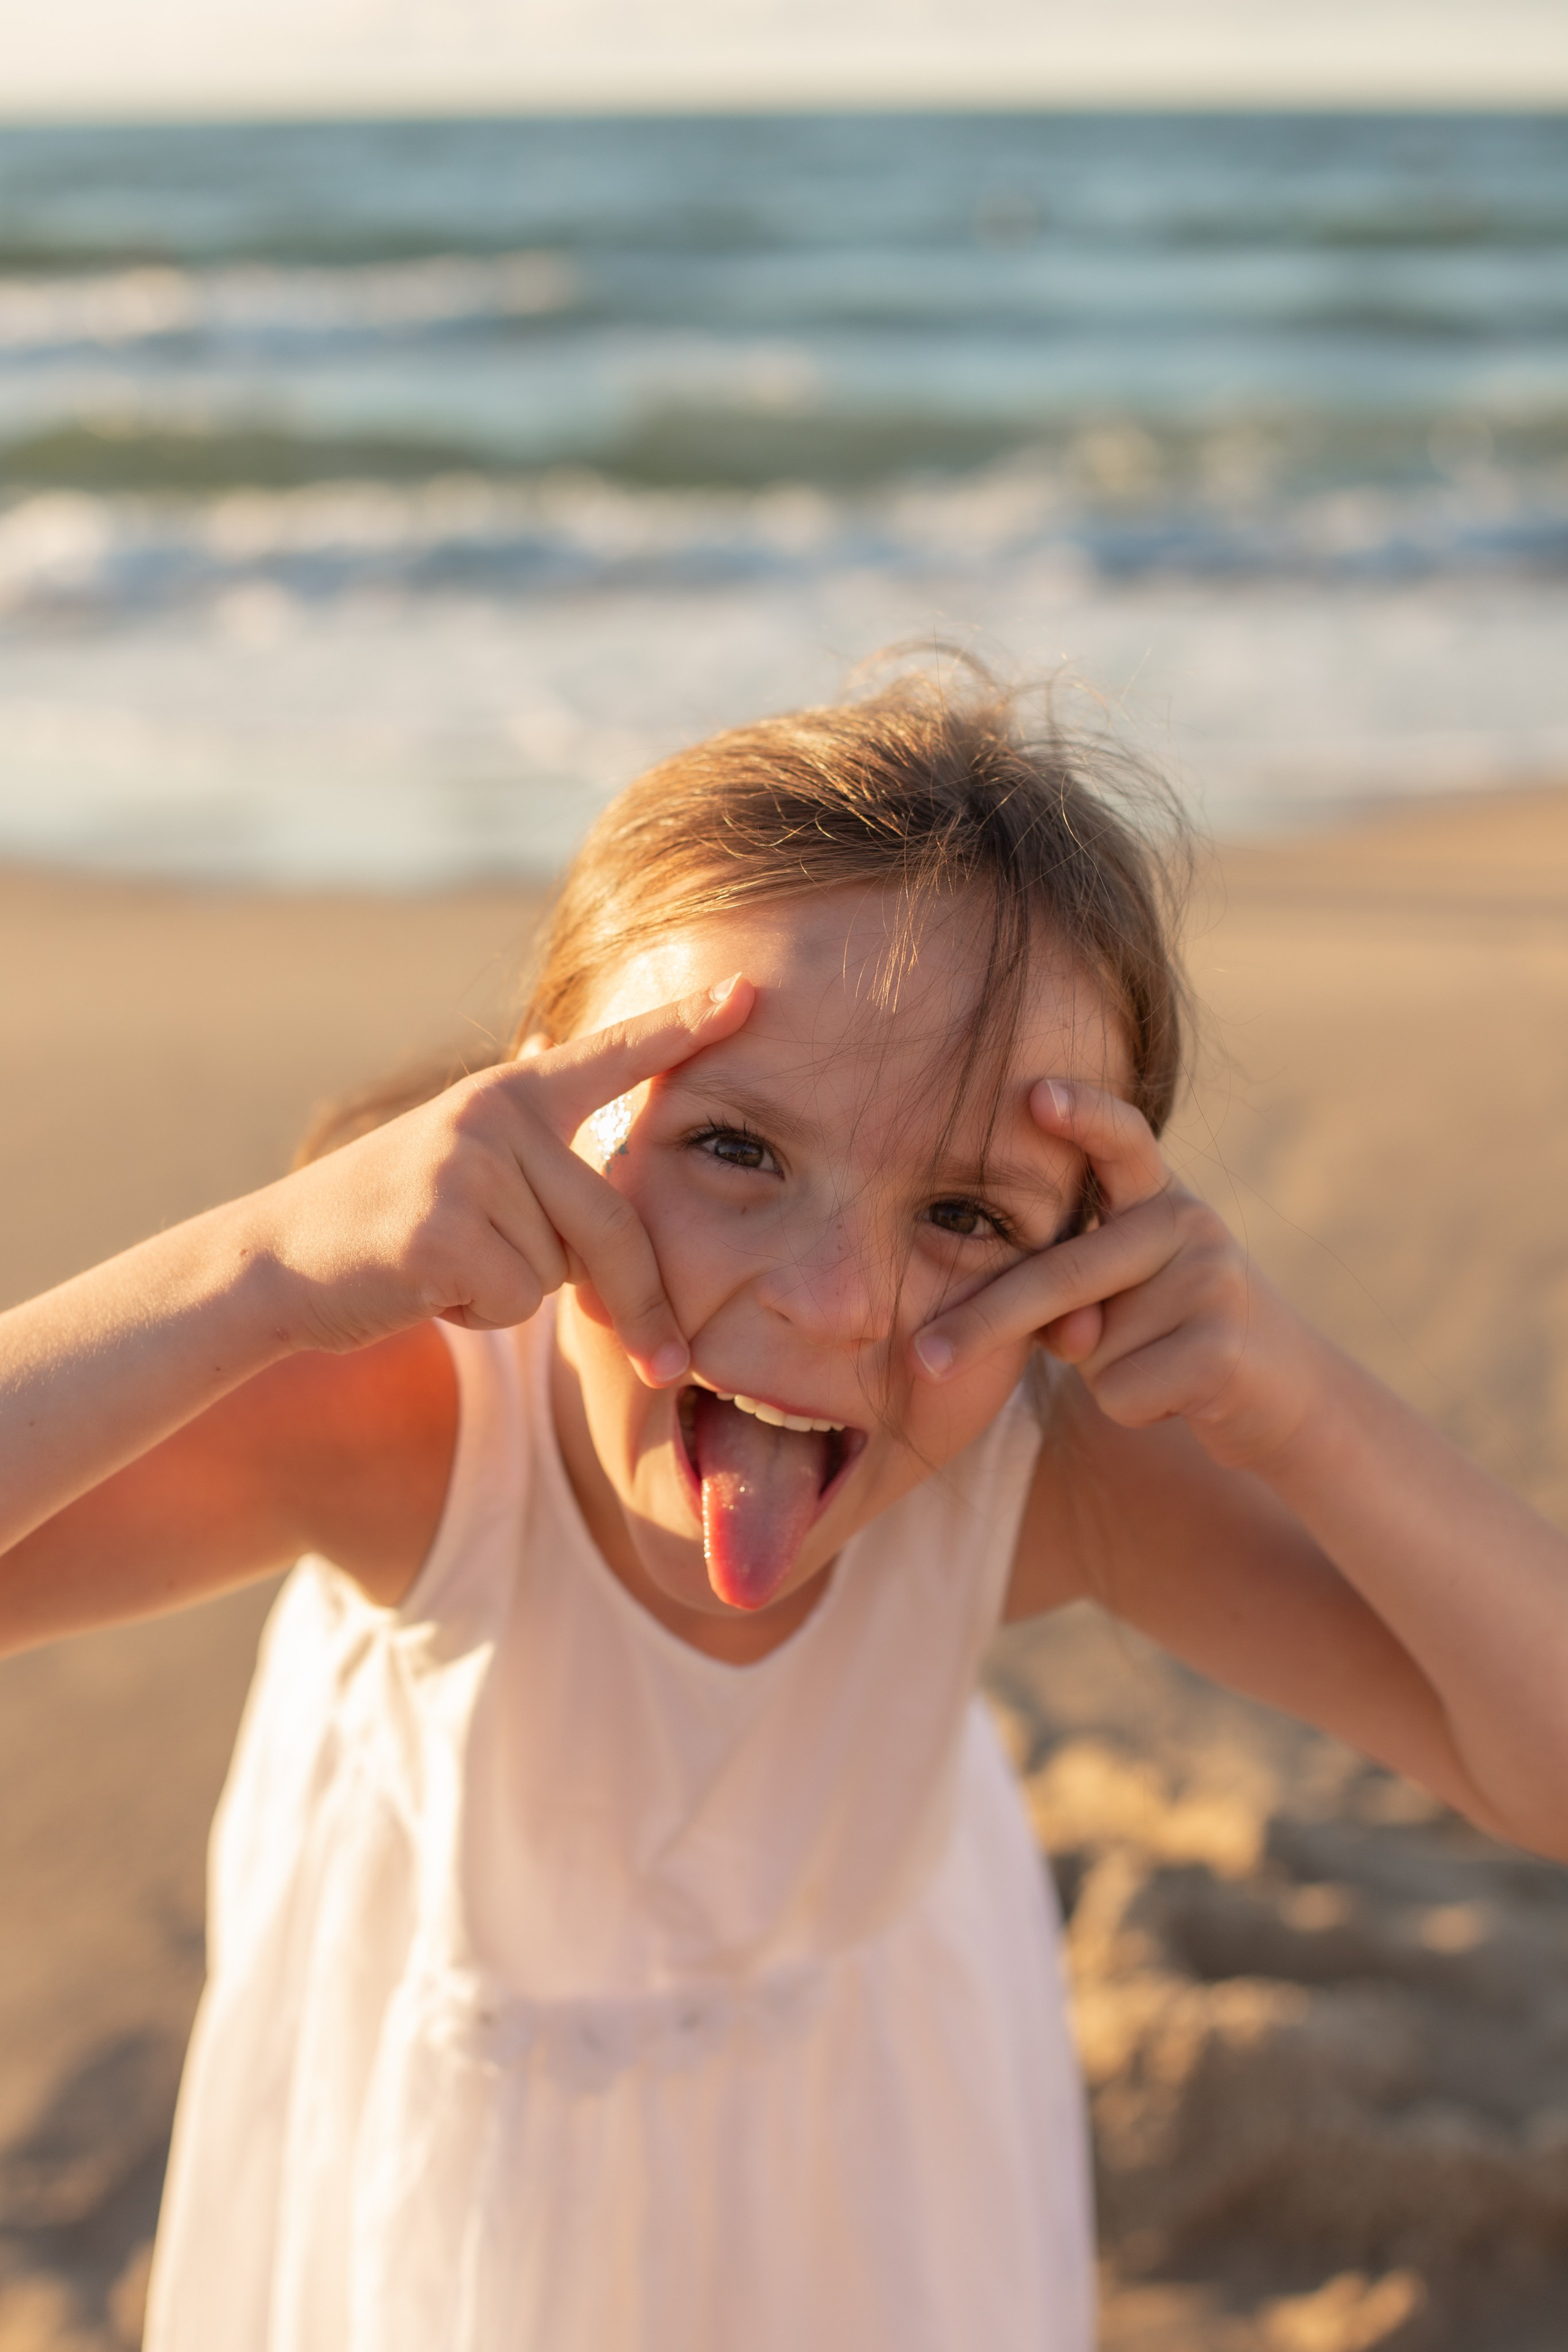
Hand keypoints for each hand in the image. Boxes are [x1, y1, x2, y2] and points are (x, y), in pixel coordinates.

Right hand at [250, 977, 754, 1383]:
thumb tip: (608, 1183)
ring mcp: (466, 1164)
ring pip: (559, 1271)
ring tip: (445, 1266)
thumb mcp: (469, 1170)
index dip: (685, 1024)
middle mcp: (494, 1114)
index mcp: (511, 1094)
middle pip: (615, 1226)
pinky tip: (424, 1287)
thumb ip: (542, 1166)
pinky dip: (480, 1315)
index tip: (753, 993)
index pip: (613, 1055)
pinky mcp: (441, 1226)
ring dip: (515, 1296)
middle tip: (667, 1367)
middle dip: (641, 1306)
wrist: (276, 1260)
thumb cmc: (389, 1229)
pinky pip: (514, 1300)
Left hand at [911, 1080, 1320, 1471]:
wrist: (1289, 1396)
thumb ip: (1072, 1297)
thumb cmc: (1173, 1335)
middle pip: (1063, 1272)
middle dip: (983, 1323)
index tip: (1035, 1093)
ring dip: (1099, 1376)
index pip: (1123, 1141)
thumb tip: (1069, 1330)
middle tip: (923, 1356)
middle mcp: (1190, 1224)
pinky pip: (1121, 1390)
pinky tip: (1177, 1397)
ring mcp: (1213, 1282)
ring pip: (1090, 1348)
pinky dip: (1131, 1410)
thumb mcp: (1119, 1299)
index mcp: (1158, 1198)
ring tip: (1156, 1365)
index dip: (1082, 1114)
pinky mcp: (1222, 1351)